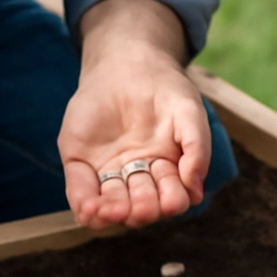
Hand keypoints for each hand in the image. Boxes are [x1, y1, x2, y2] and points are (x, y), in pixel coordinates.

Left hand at [59, 0, 210, 230]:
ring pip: (110, 203)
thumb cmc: (166, 90)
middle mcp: (137, 179)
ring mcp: (107, 173)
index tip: (172, 202)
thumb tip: (196, 189)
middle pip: (140, 204)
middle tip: (141, 210)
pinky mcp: (80, 164)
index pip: (170, 197)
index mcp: (166, 172)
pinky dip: (83, 203)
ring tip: (111, 213)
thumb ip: (197, 149)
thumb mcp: (189, 114)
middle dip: (142, 209)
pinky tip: (89, 210)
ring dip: (112, 212)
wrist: (129, 63)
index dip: (171, 202)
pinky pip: (80, 190)